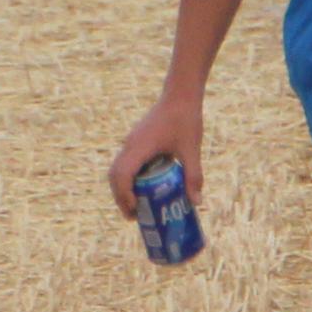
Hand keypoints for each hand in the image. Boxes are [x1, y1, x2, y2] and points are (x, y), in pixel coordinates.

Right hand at [108, 96, 202, 217]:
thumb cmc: (186, 119)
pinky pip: (124, 163)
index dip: (124, 196)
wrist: (180, 95)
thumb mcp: (191, 150)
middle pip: (114, 176)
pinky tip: (143, 188)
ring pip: (116, 169)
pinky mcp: (135, 140)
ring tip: (135, 206)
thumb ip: (193, 175)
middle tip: (134, 216)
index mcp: (140, 147)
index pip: (122, 175)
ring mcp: (131, 142)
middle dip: (120, 198)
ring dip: (121, 189)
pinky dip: (127, 178)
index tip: (135, 211)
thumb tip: (197, 202)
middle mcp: (130, 145)